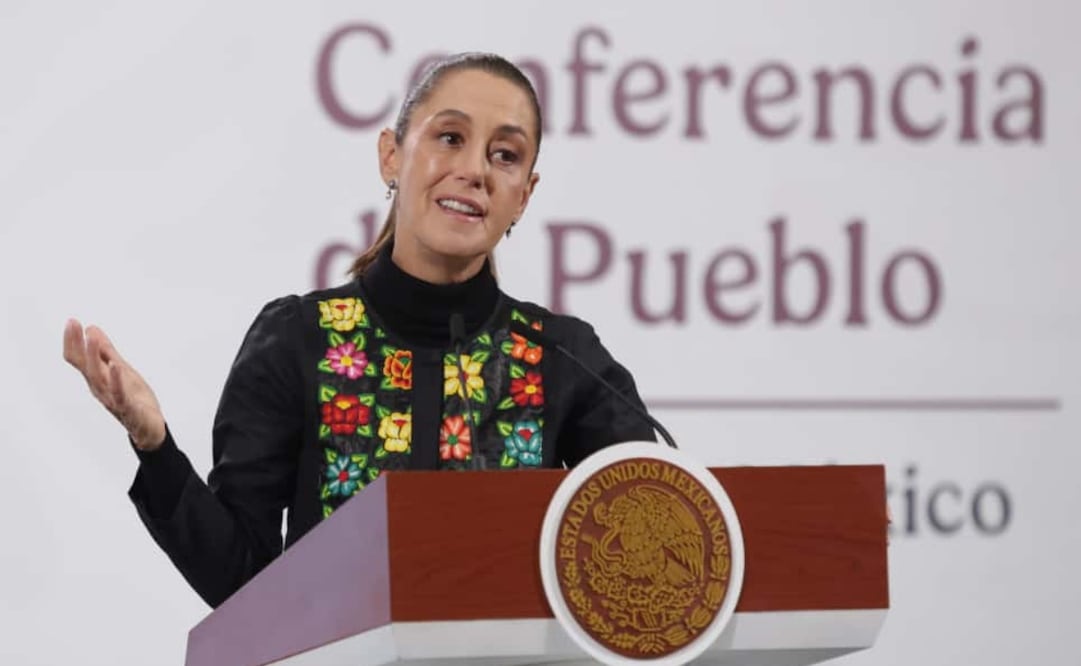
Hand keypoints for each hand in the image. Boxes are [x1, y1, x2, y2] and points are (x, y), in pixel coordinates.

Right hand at [63, 319, 166, 450]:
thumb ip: (107, 352)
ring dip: (94, 356)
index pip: (79, 359)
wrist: (149, 428)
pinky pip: (120, 393)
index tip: (72, 321)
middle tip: (73, 323)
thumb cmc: (134, 398)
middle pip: (83, 365)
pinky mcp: (128, 408)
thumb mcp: (122, 369)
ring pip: (98, 377)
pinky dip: (116, 380)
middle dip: (77, 344)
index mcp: (97, 379)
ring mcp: (112, 399)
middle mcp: (100, 388)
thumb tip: (92, 329)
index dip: (73, 341)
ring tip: (91, 337)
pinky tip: (115, 366)